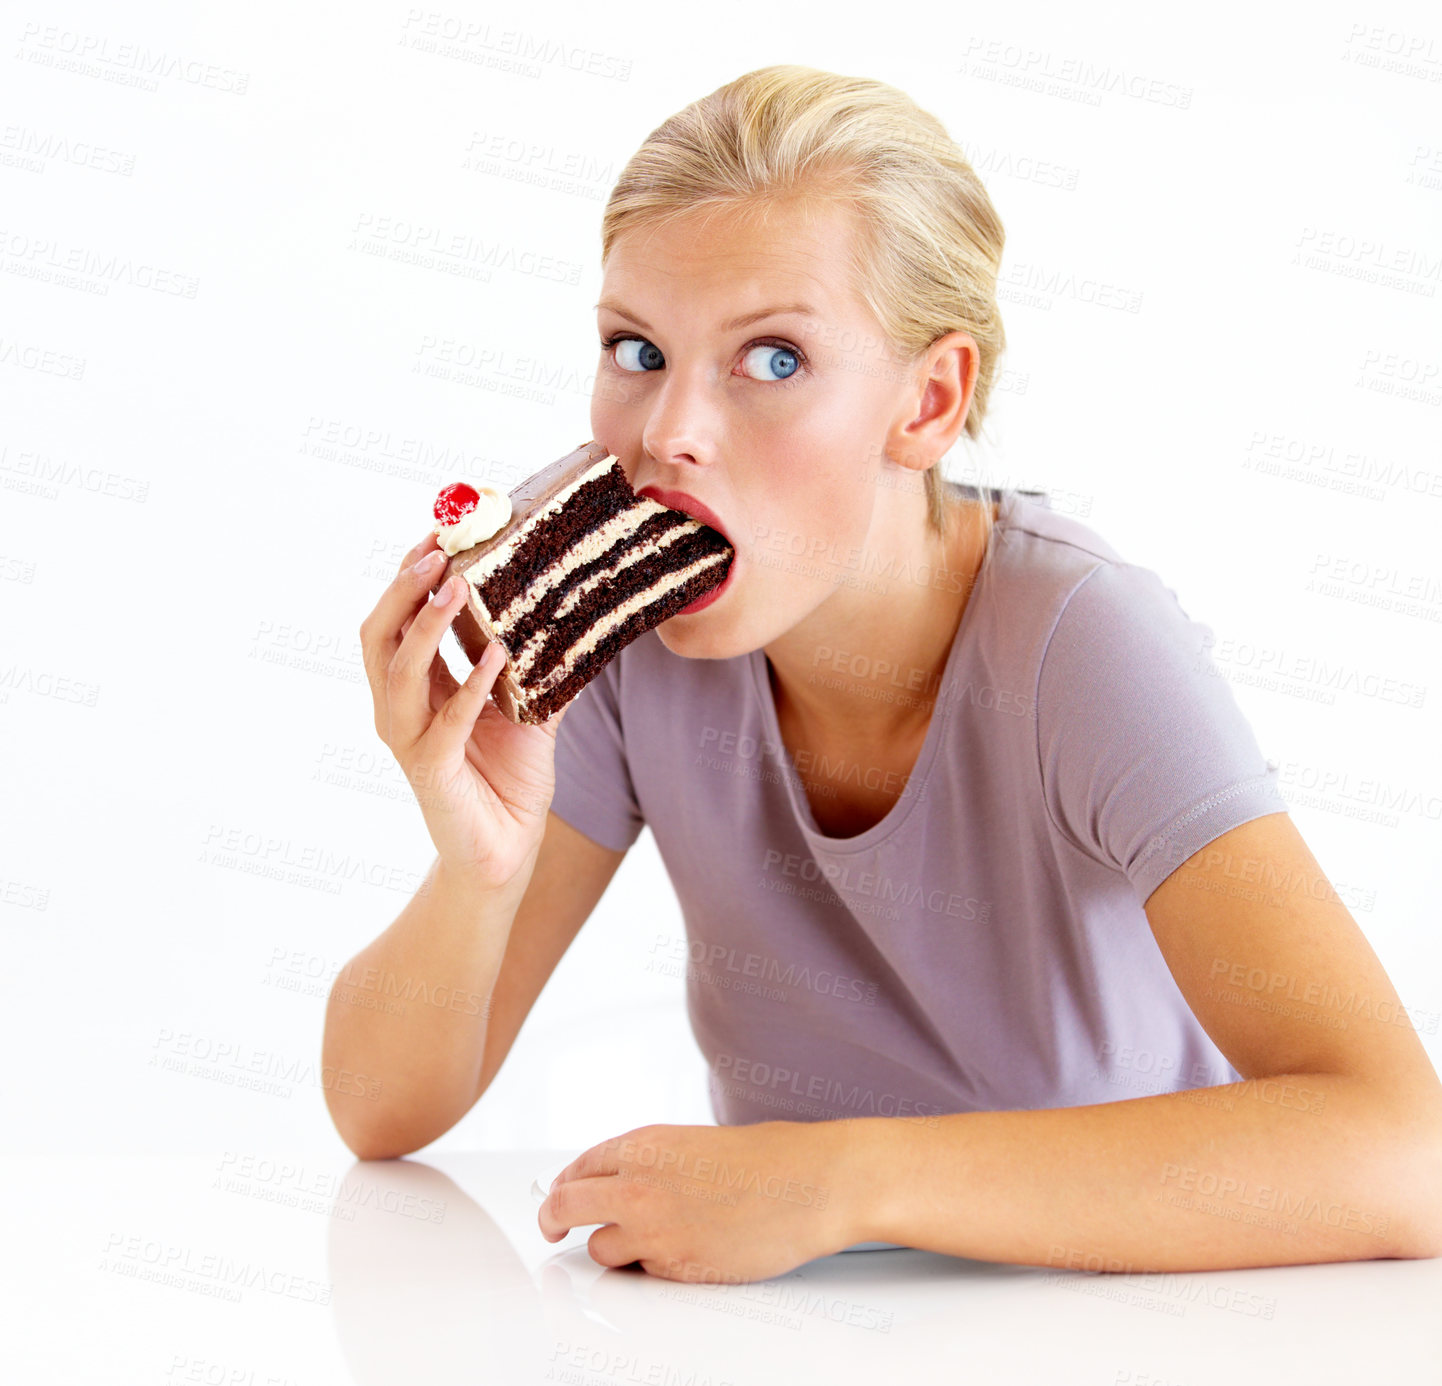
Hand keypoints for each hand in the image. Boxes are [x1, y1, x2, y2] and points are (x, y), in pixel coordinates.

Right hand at [359, 529, 572, 889]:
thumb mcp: (530, 711)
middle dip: (403, 587)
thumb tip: (580, 620)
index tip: (439, 531)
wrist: (506, 854)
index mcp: (415, 689)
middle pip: (379, 634)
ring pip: (399, 671)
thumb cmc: (508, 781)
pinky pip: (447, 721)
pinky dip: (472, 684)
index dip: (411, 575)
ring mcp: (410, 741)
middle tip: (438, 548)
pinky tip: (498, 655)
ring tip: (457, 583)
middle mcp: (400, 710)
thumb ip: (543, 668)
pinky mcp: (432, 772)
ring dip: (426, 623)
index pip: (398, 619)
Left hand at [536, 1121, 857, 1282]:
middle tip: (552, 1229)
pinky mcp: (676, 1268)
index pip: (578, 1168)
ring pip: (599, 1250)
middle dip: (553, 1221)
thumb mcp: (693, 1143)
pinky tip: (685, 1250)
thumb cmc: (768, 1158)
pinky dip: (654, 1266)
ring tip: (647, 1240)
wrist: (810, 1184)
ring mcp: (653, 1230)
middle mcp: (637, 1185)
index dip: (565, 1186)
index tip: (560, 1197)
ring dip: (614, 1248)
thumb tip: (618, 1182)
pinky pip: (645, 1273)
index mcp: (643, 1145)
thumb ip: (650, 1162)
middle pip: (564, 1208)